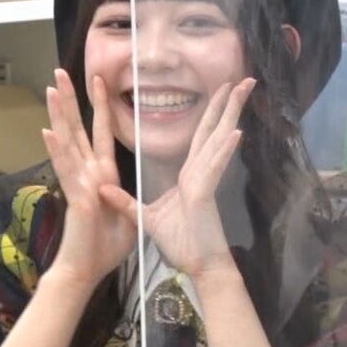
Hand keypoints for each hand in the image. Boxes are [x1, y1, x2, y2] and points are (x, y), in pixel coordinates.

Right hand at [42, 70, 136, 288]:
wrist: (87, 271)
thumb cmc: (105, 247)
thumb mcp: (128, 217)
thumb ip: (127, 196)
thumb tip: (128, 184)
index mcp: (102, 175)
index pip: (100, 133)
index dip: (100, 107)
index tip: (98, 80)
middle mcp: (87, 173)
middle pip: (77, 129)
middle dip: (69, 100)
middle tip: (60, 71)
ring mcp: (78, 183)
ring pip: (67, 142)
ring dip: (59, 115)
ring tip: (50, 89)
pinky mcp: (75, 198)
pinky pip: (65, 170)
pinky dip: (57, 151)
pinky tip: (48, 132)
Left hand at [99, 78, 254, 279]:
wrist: (198, 267)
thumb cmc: (181, 245)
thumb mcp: (145, 219)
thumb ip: (126, 202)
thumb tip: (103, 189)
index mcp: (189, 175)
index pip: (200, 137)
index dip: (210, 113)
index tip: (220, 92)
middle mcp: (200, 171)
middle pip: (213, 130)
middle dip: (227, 104)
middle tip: (243, 78)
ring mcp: (205, 180)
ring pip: (218, 140)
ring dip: (231, 114)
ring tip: (243, 89)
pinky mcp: (205, 193)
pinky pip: (214, 167)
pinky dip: (224, 150)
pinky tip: (236, 130)